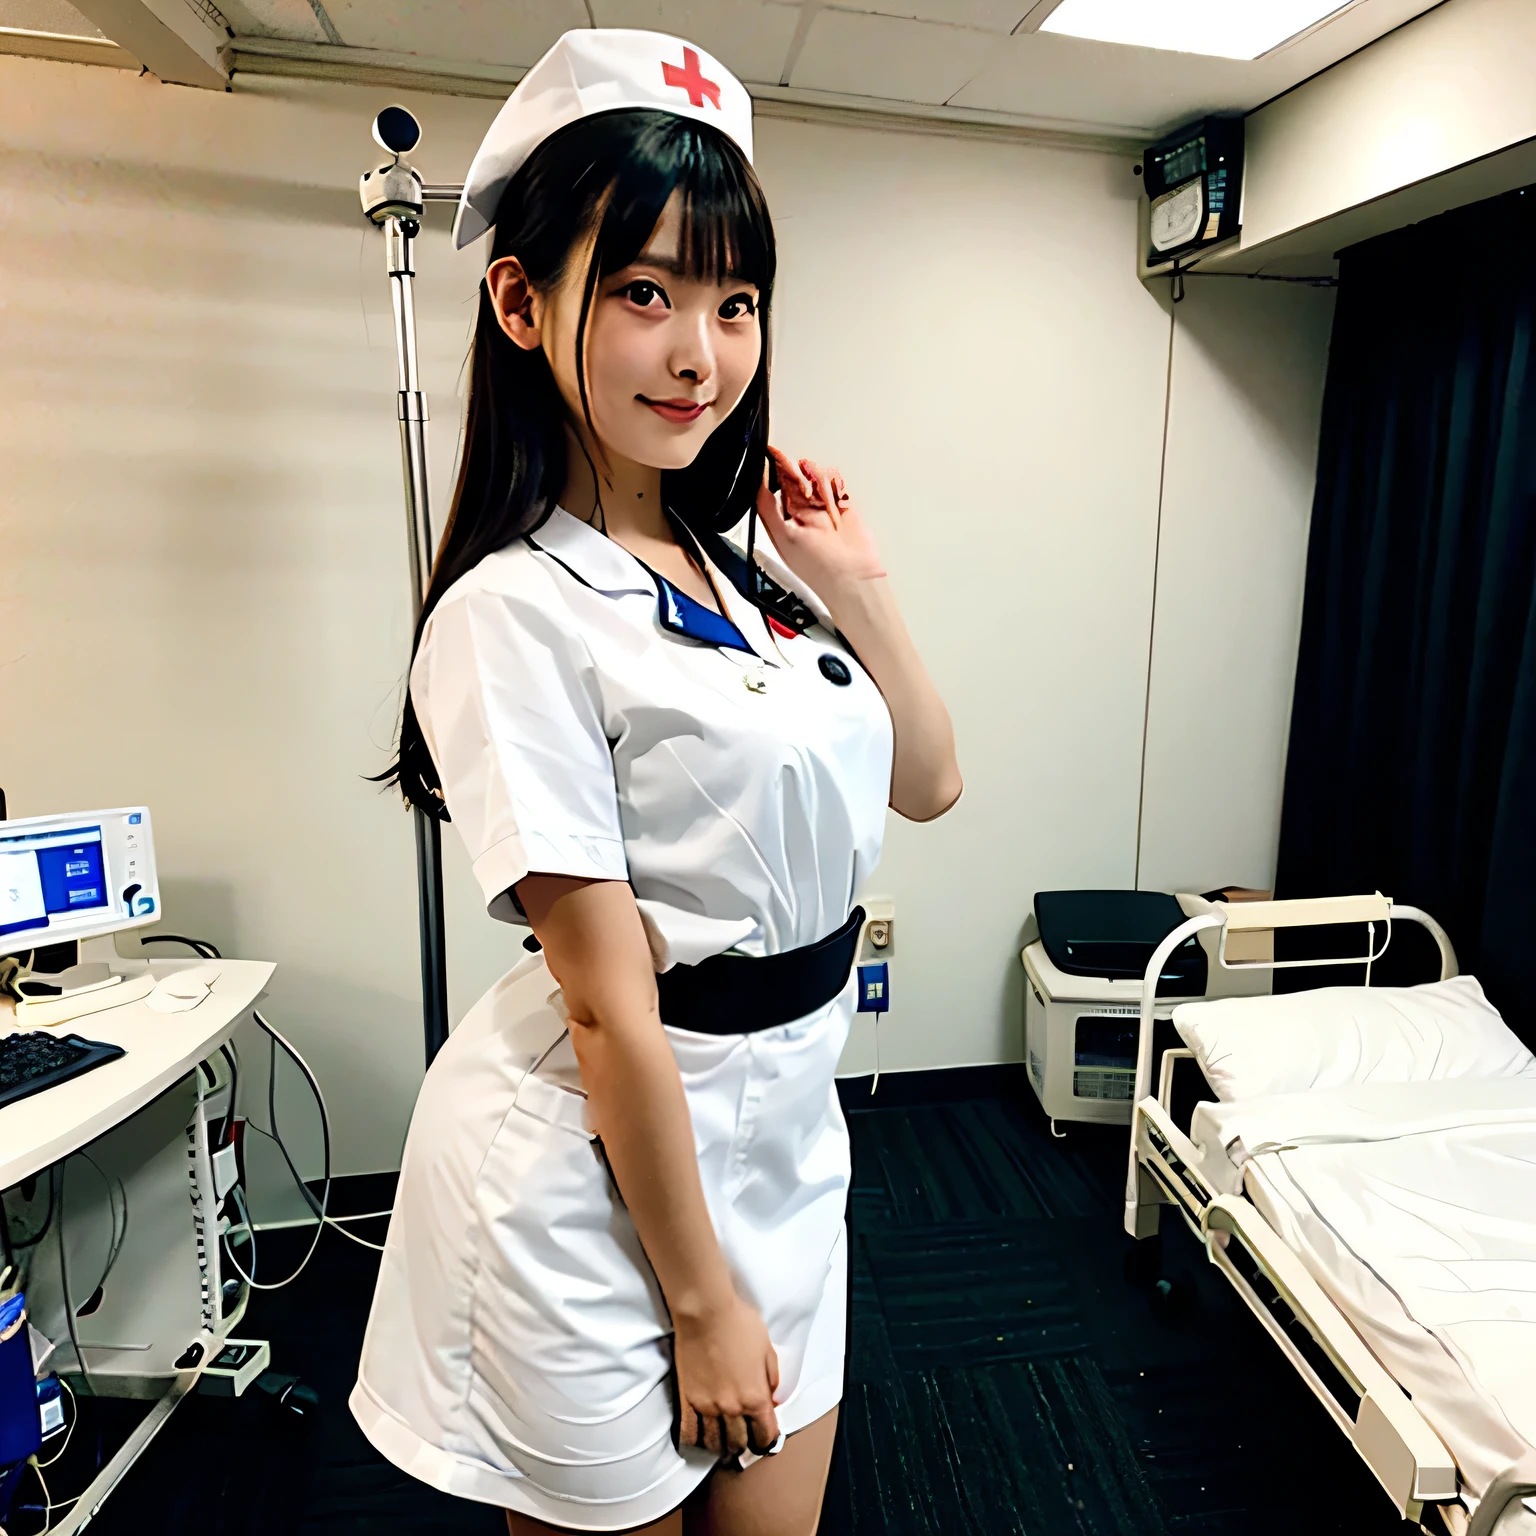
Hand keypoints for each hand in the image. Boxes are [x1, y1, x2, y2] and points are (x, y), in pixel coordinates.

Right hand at [674, 1292, 780, 1457]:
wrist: (706, 1312)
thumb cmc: (740, 1324)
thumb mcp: (768, 1350)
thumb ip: (772, 1380)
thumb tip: (770, 1399)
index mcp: (755, 1397)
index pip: (766, 1435)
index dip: (768, 1439)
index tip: (767, 1438)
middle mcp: (732, 1408)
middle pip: (740, 1443)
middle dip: (745, 1444)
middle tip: (745, 1439)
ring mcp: (707, 1407)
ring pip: (715, 1443)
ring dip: (722, 1445)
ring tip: (724, 1441)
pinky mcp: (688, 1400)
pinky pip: (691, 1433)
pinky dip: (697, 1440)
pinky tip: (701, 1439)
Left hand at [755, 445, 885, 605]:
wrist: (854, 576)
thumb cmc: (817, 566)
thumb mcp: (783, 535)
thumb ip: (768, 507)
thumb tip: (756, 484)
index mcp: (783, 520)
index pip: (772, 488)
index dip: (770, 469)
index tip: (769, 452)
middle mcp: (802, 513)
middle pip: (794, 479)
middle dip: (794, 470)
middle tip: (795, 466)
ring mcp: (823, 509)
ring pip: (816, 478)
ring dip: (816, 477)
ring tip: (818, 487)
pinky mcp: (843, 507)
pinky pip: (836, 484)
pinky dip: (835, 482)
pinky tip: (834, 490)